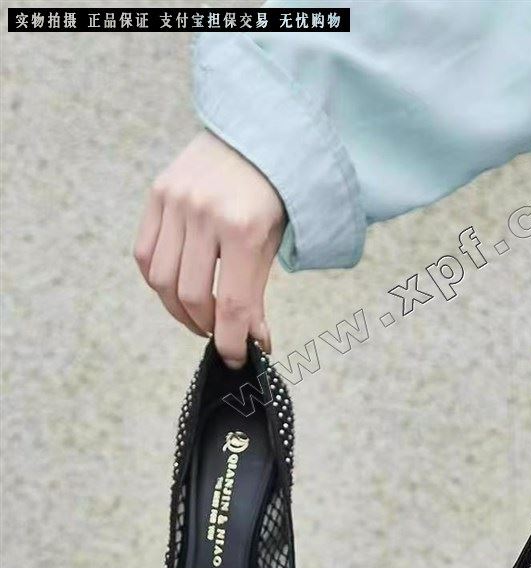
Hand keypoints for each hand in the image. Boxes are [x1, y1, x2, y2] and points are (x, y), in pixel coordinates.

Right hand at [134, 130, 285, 367]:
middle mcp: (204, 214)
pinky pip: (144, 254)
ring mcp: (175, 201)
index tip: (237, 358)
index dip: (232, 341)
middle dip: (206, 327)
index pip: (232, 304)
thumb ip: (257, 292)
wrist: (256, 132)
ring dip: (178, 310)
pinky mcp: (157, 194)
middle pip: (192, 297)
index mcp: (243, 228)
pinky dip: (158, 281)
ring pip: (161, 280)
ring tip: (199, 316)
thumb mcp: (273, 242)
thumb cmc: (272, 194)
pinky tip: (176, 288)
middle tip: (219, 334)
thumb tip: (250, 341)